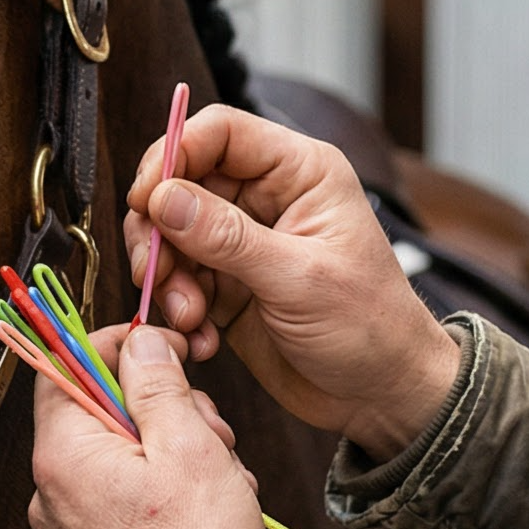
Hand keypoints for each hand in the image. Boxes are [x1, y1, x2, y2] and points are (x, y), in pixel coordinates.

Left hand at [28, 323, 267, 528]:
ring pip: (122, 459)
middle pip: (103, 413)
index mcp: (62, 454)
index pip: (64, 366)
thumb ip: (158, 384)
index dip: (117, 345)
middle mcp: (50, 492)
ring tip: (221, 483)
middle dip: (164, 411)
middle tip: (213, 434)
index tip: (168, 348)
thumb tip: (139, 341)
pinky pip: (124, 503)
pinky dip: (165, 495)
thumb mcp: (188, 445)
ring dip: (176, 455)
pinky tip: (206, 513)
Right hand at [125, 107, 461, 460]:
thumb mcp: (299, 279)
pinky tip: (202, 339)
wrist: (382, 395)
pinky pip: (178, 281)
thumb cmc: (370, 327)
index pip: (220, 132)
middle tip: (155, 271)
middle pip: (182, 182)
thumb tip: (164, 199)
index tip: (146, 199)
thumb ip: (227, 237)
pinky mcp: (227, 285)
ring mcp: (243, 242)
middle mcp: (267, 199)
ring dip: (166, 277)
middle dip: (159, 228)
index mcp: (300, 174)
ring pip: (171, 234)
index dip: (174, 155)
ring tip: (189, 316)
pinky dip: (178, 310)